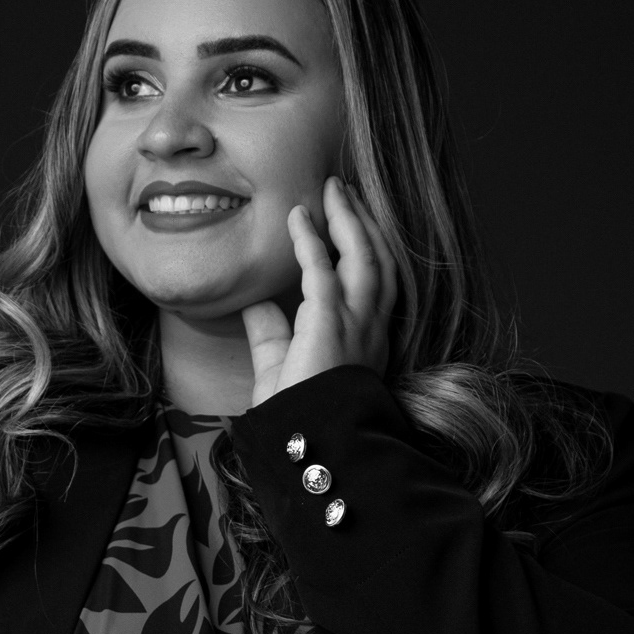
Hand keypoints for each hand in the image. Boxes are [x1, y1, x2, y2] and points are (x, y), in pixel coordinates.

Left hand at [242, 175, 398, 406]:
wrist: (304, 444)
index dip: (367, 248)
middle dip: (365, 220)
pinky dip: (310, 239)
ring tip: (333, 190)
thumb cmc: (295, 414)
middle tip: (345, 191)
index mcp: (366, 339)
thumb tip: (253, 302)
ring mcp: (357, 323)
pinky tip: (297, 217)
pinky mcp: (330, 322)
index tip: (351, 222)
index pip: (376, 283)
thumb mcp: (279, 368)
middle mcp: (370, 327)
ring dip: (348, 218)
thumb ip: (270, 334)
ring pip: (365, 254)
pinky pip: (323, 268)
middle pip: (380, 259)